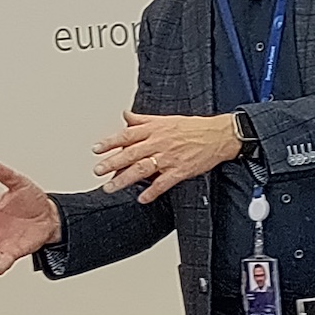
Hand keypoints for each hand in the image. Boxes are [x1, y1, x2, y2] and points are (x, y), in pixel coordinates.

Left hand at [93, 110, 240, 203]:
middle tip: (98, 170)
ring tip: (111, 187)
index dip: (110, 142)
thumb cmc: (193, 127)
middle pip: (131, 153)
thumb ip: (143, 119)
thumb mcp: (166, 119)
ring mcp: (170, 157)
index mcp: (155, 129)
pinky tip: (141, 198)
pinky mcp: (180, 170)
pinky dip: (151, 191)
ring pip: (143, 168)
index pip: (128, 135)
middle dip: (112, 163)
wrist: (218, 135)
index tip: (96, 149)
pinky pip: (163, 183)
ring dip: (125, 179)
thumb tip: (126, 116)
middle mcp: (160, 142)